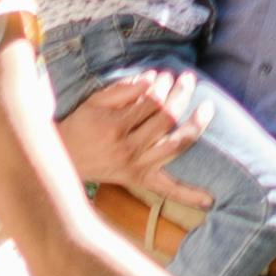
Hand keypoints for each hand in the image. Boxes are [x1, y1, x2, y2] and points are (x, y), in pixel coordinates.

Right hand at [62, 71, 198, 190]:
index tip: (167, 75)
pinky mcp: (139, 180)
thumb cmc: (82, 125)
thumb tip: (152, 78)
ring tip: (207, 108)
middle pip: (166, 119)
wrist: (65, 159)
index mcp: (115, 127)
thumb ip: (124, 89)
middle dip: (181, 95)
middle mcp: (128, 149)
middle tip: (188, 79)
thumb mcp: (95, 102)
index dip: (163, 85)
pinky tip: (209, 200)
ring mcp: (136, 167)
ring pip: (175, 146)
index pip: (151, 102)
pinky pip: (167, 189)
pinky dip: (188, 194)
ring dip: (195, 126)